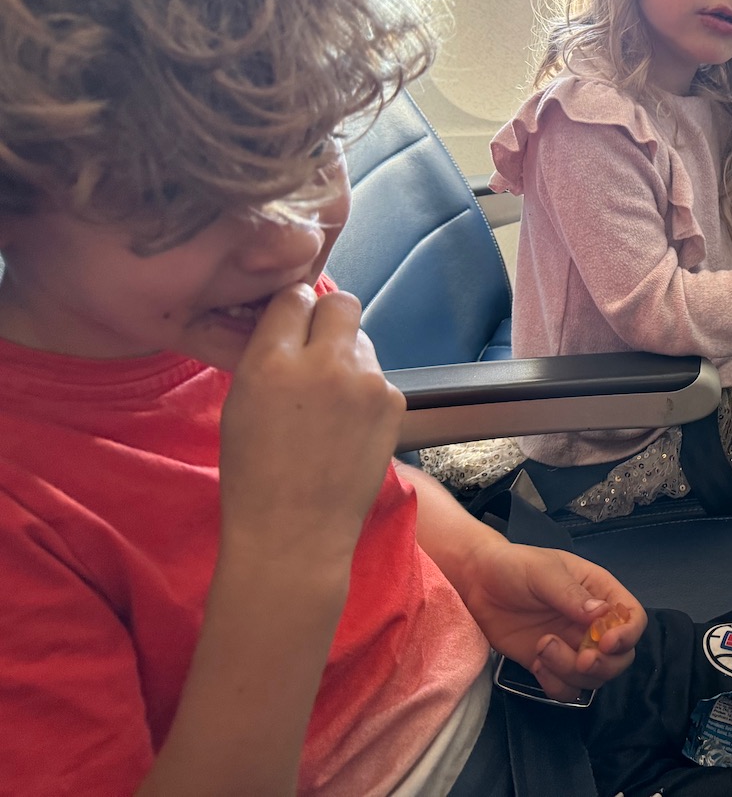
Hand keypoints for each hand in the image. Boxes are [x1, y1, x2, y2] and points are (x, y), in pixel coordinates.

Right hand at [218, 284, 405, 567]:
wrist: (296, 530)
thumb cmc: (253, 472)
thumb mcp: (240, 401)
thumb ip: (268, 354)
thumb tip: (293, 320)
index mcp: (273, 361)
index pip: (294, 297)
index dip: (293, 311)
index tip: (291, 327)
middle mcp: (325, 362)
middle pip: (341, 302)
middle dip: (329, 319)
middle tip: (318, 350)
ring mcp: (367, 381)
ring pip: (362, 341)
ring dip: (347, 358)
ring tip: (330, 403)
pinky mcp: (394, 401)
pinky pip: (378, 376)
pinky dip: (365, 391)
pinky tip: (349, 424)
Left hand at [452, 539, 645, 701]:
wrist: (478, 583)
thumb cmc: (514, 566)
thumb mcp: (543, 571)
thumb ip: (570, 593)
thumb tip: (600, 614)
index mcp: (599, 593)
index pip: (632, 617)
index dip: (627, 634)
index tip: (606, 643)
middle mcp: (592, 624)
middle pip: (620, 657)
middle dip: (604, 664)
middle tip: (580, 660)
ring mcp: (572, 647)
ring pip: (594, 678)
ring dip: (571, 672)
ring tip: (542, 649)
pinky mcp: (550, 665)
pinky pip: (566, 689)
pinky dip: (555, 685)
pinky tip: (536, 664)